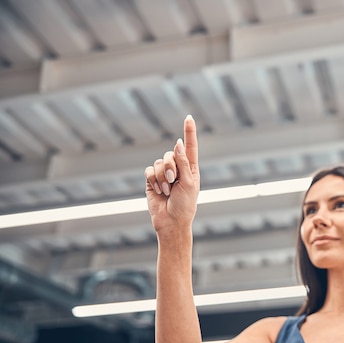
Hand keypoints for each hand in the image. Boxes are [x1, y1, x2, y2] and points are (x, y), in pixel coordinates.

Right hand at [144, 115, 199, 232]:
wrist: (171, 221)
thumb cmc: (185, 204)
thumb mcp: (189, 183)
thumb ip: (183, 162)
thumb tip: (178, 143)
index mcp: (191, 168)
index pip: (189, 146)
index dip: (189, 131)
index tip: (189, 117)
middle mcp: (178, 168)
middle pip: (170, 154)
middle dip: (171, 168)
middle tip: (174, 182)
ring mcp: (164, 174)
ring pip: (159, 163)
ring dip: (162, 178)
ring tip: (167, 191)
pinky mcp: (152, 180)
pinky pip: (149, 171)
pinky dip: (153, 180)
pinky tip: (158, 191)